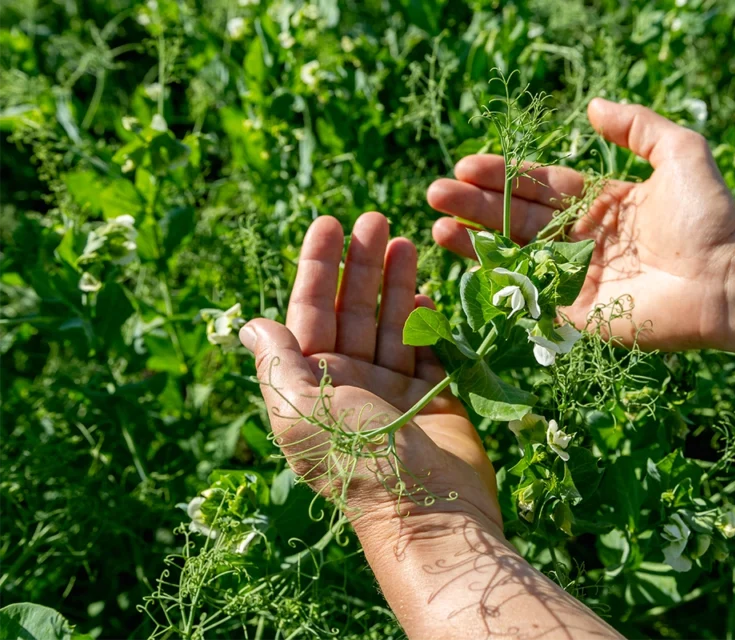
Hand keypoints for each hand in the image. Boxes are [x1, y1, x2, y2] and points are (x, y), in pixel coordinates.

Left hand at [238, 213, 499, 536]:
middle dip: (362, 264)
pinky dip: (425, 321)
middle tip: (376, 218)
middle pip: (353, 310)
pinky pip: (426, 350)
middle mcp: (350, 383)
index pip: (310, 312)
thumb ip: (276, 362)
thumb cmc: (358, 459)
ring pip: (392, 324)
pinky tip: (426, 293)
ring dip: (397, 283)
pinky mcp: (434, 399)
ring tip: (407, 241)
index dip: (317, 266)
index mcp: (312, 383)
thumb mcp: (300, 409)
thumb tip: (249, 323)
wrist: (428, 511)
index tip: (329, 222)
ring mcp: (393, 391)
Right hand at [427, 98, 734, 351]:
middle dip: (476, 204)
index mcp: (603, 203)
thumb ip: (637, 127)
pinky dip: (497, 284)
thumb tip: (592, 108)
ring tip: (436, 224)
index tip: (466, 164)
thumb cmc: (709, 216)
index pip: (542, 186)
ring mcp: (579, 278)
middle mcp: (585, 239)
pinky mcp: (580, 314)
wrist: (730, 278)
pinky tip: (465, 266)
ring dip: (475, 241)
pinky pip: (532, 298)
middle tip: (435, 192)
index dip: (504, 175)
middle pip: (518, 218)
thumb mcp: (679, 152)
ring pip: (516, 256)